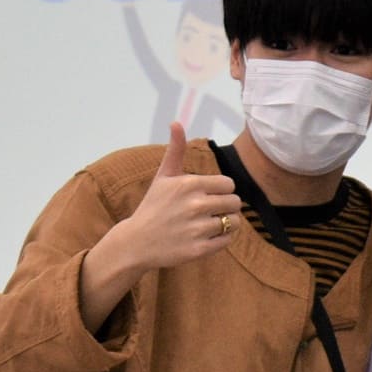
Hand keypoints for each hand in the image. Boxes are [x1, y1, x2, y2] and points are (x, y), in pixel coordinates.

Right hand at [113, 125, 241, 272]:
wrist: (136, 242)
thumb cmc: (153, 206)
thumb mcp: (163, 176)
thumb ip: (175, 150)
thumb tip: (176, 122)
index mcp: (189, 184)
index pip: (228, 184)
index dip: (221, 190)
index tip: (208, 195)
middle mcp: (195, 205)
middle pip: (235, 203)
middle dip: (226, 206)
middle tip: (210, 211)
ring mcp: (197, 229)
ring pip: (234, 222)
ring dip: (227, 223)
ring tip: (210, 224)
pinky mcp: (199, 249)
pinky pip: (227, 240)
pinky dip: (222, 239)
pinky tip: (207, 236)